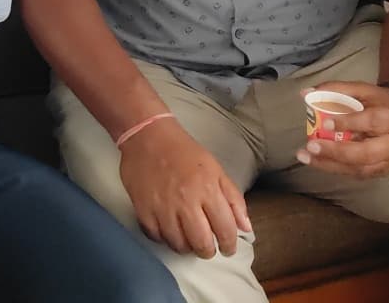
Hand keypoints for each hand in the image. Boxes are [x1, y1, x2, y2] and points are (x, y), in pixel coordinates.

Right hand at [118, 118, 251, 257]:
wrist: (147, 136)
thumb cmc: (184, 152)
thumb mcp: (216, 170)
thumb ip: (233, 199)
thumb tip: (245, 227)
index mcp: (208, 190)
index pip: (225, 229)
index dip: (229, 244)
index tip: (228, 248)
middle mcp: (186, 201)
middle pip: (200, 243)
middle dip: (207, 251)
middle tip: (207, 247)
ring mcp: (162, 207)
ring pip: (178, 244)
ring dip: (186, 247)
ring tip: (188, 240)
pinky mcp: (143, 210)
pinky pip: (156, 237)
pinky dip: (164, 239)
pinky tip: (169, 231)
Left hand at [294, 83, 388, 179]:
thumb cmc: (380, 103)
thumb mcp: (362, 90)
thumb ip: (335, 89)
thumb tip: (305, 93)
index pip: (370, 122)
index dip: (348, 123)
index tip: (325, 123)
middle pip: (365, 153)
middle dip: (336, 151)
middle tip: (311, 146)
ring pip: (359, 168)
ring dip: (330, 165)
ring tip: (306, 157)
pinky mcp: (382, 171)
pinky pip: (357, 174)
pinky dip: (336, 169)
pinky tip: (318, 162)